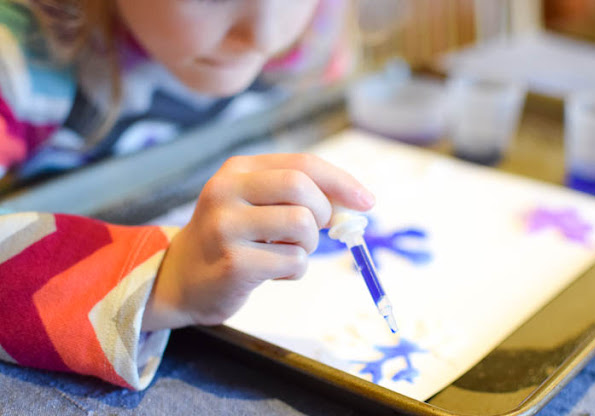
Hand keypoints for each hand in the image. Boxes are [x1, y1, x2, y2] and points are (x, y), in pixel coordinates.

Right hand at [142, 153, 374, 330]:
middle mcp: (227, 190)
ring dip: (308, 246)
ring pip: (302, 225)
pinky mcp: (234, 263)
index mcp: (238, 169)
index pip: (302, 164)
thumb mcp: (256, 203)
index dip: (341, 181)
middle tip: (317, 230)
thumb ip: (298, 196)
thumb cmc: (233, 238)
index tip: (367, 202)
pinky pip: (294, 262)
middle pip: (302, 188)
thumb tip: (355, 203)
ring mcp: (226, 226)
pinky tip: (271, 272)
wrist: (183, 278)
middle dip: (323, 212)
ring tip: (286, 252)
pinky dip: (295, 270)